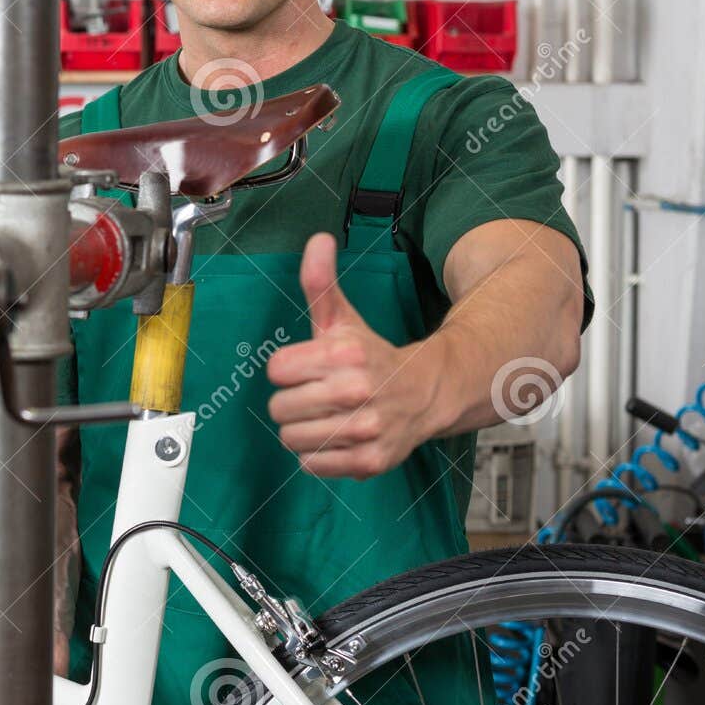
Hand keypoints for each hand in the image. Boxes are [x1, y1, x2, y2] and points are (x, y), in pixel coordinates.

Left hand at [266, 233, 447, 478]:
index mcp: (345, 354)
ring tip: (328, 417)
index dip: (289, 369)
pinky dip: (319, 456)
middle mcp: (357, 392)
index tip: (310, 368)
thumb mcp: (343, 318)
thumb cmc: (372, 356)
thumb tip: (317, 239)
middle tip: (319, 394)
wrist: (428, 392)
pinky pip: (312, 465)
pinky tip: (338, 437)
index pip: (276, 369)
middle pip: (279, 408)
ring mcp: (366, 430)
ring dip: (303, 430)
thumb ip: (320, 282)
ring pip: (291, 438)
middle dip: (294, 401)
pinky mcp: (371, 461)